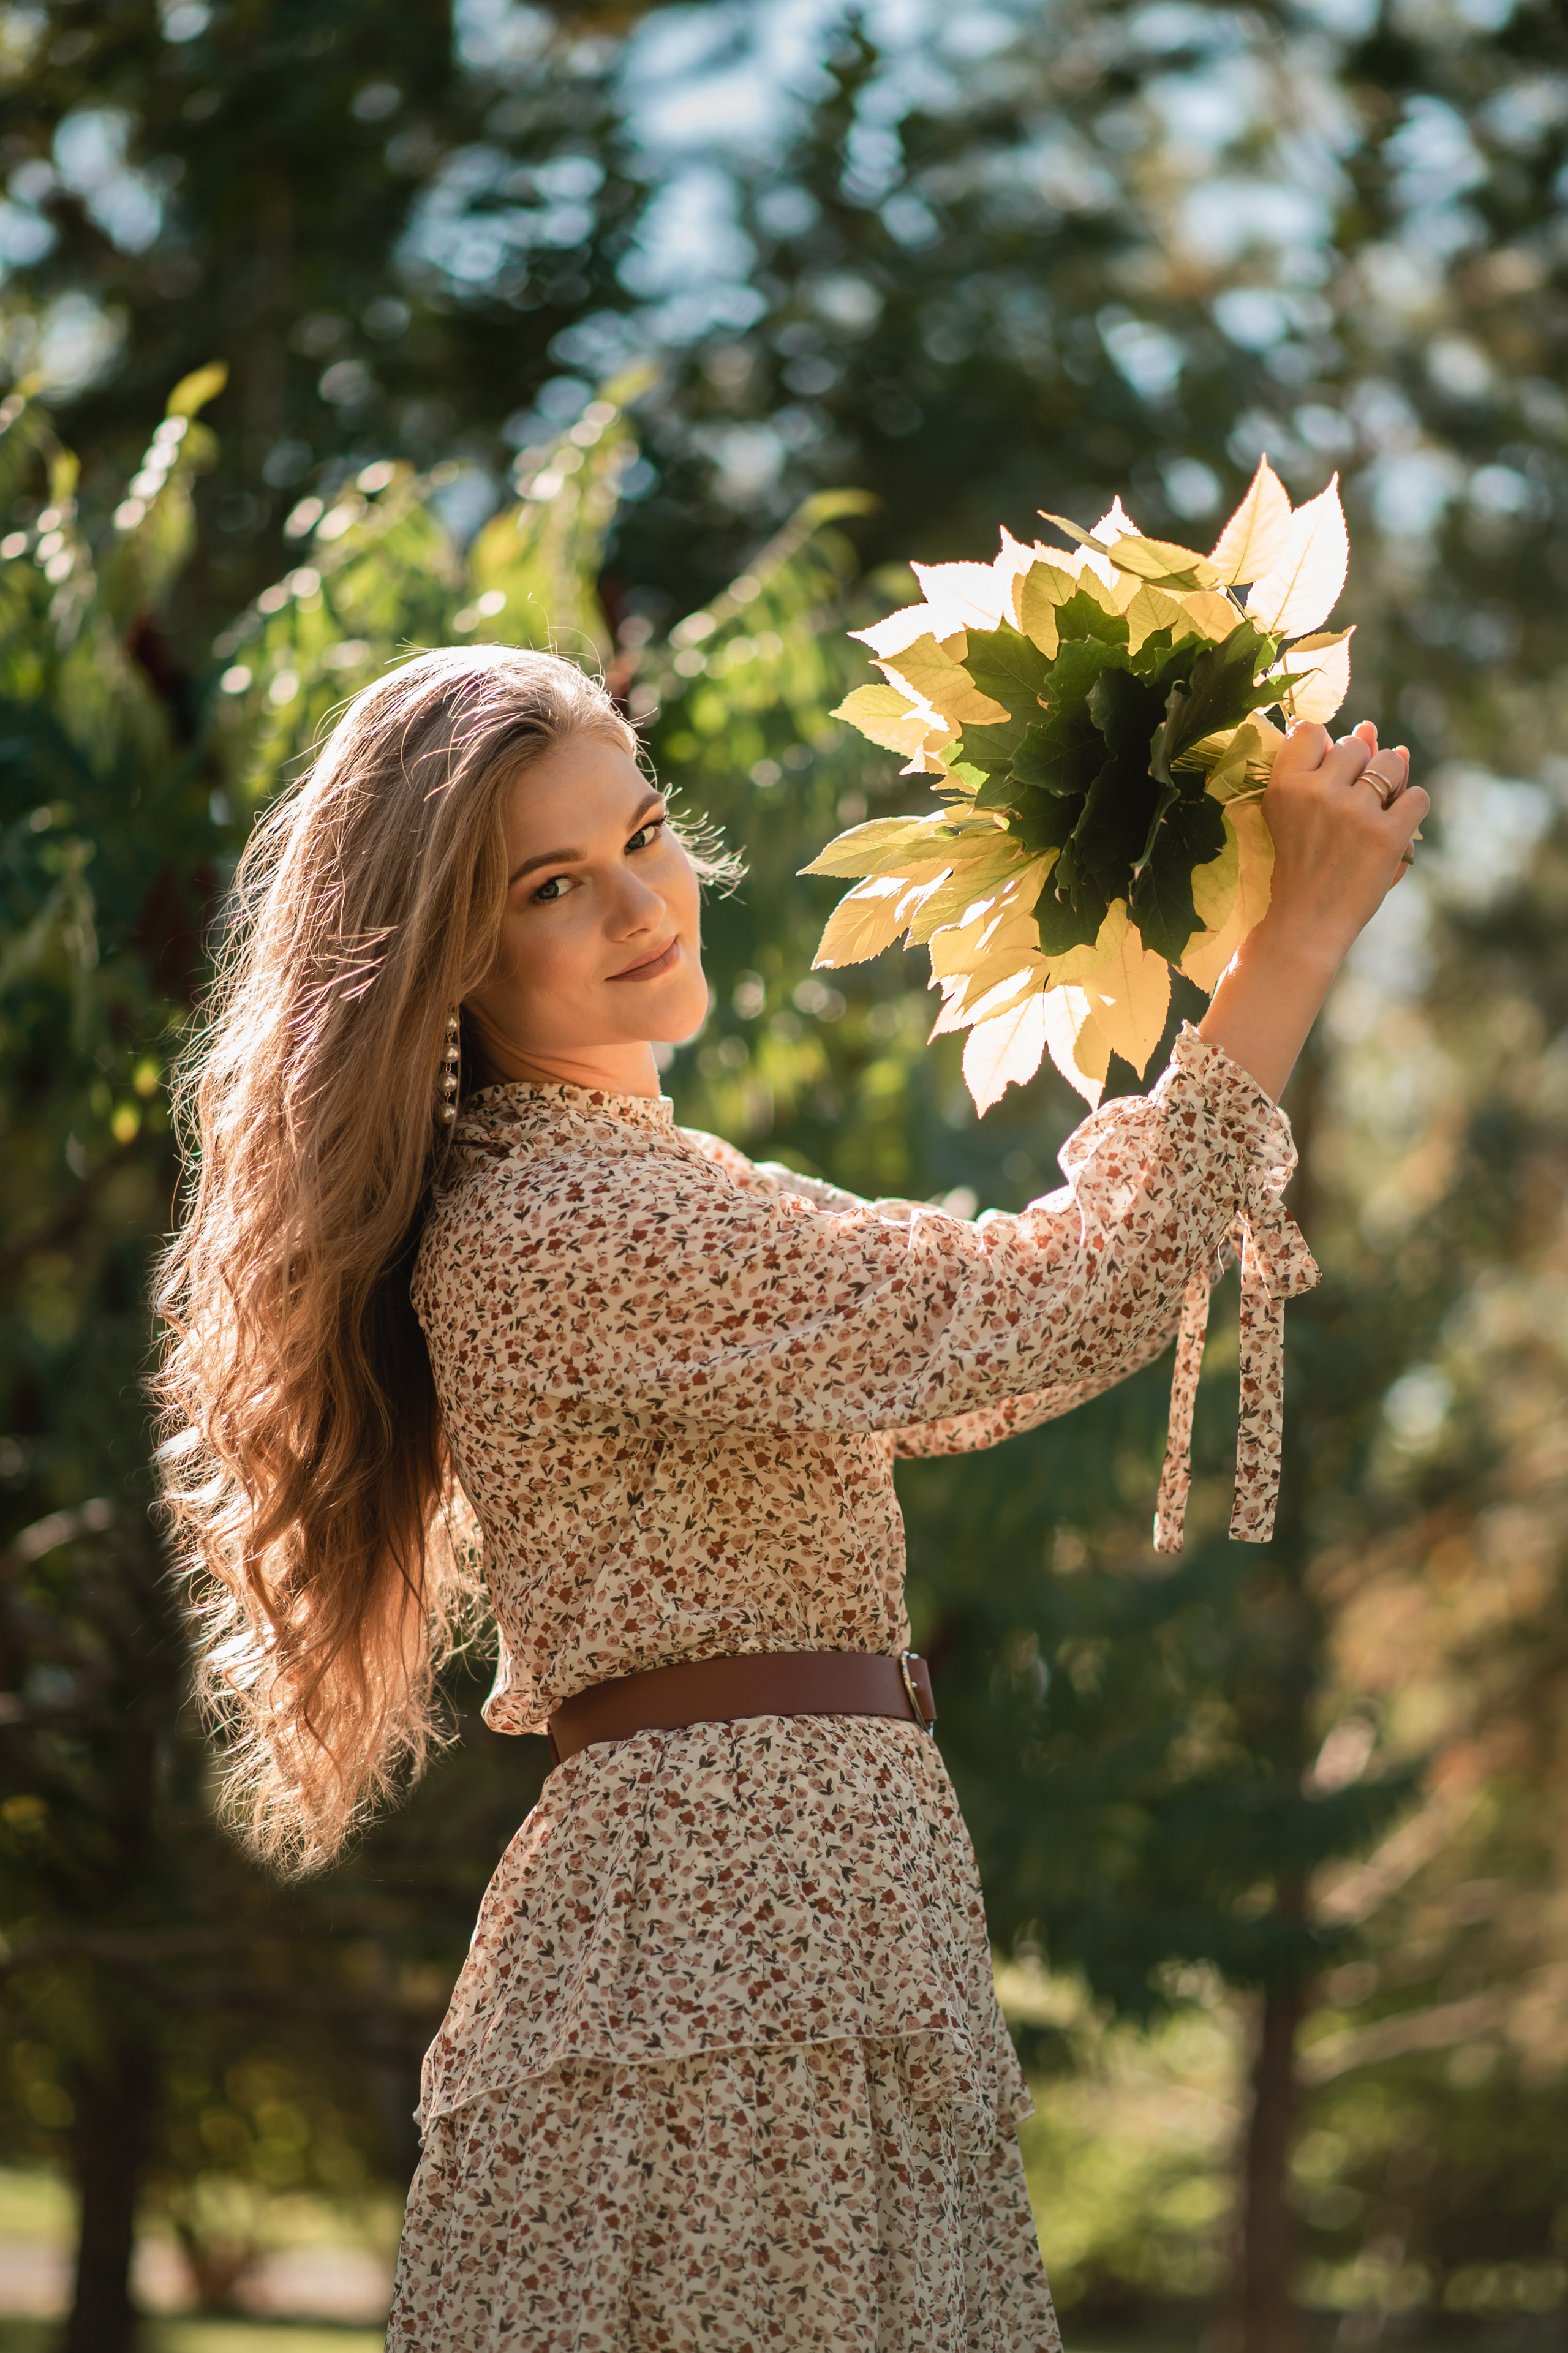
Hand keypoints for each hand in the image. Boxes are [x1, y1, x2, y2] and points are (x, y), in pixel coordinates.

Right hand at [1257, 720, 1426, 975]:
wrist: (1306, 923)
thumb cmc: (1300, 866)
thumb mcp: (1293, 814)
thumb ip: (1324, 768)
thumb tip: (1370, 726)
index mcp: (1284, 786)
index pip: (1310, 730)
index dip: (1323, 747)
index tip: (1324, 774)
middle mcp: (1317, 792)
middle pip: (1355, 745)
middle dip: (1359, 768)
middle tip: (1348, 806)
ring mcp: (1354, 813)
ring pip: (1391, 762)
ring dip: (1390, 782)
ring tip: (1374, 811)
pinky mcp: (1387, 835)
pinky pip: (1417, 796)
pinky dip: (1411, 810)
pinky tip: (1394, 829)